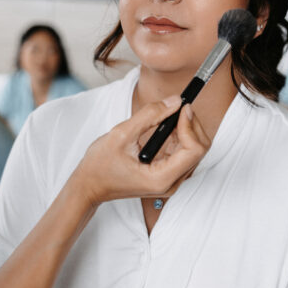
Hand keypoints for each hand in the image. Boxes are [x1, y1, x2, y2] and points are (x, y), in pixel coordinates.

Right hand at [73, 97, 209, 206]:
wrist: (89, 186)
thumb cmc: (99, 167)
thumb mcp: (121, 134)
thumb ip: (150, 116)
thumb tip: (174, 102)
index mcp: (160, 179)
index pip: (193, 150)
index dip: (190, 125)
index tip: (181, 108)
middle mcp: (170, 184)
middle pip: (198, 150)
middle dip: (191, 125)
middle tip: (177, 107)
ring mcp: (169, 181)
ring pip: (193, 151)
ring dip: (185, 130)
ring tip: (167, 116)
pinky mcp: (166, 176)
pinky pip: (182, 154)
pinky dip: (178, 137)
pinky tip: (165, 127)